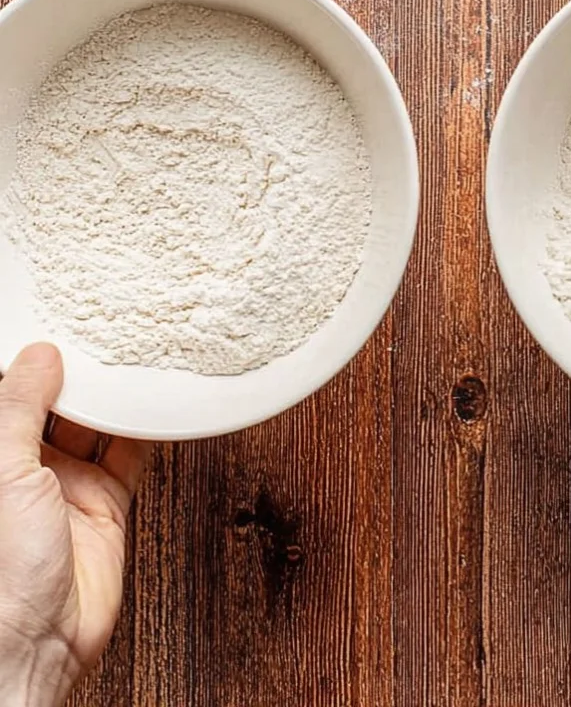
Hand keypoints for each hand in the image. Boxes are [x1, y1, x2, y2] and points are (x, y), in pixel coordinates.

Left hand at [0, 345, 147, 706]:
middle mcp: (22, 469)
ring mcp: (64, 488)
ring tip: (139, 359)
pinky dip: (151, 431)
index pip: (12, 394)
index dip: (32, 360)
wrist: (34, 640)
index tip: (57, 323)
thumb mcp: (3, 472)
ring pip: (98, 426)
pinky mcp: (104, 507)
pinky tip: (162, 405)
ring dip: (119, 399)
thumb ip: (20, 409)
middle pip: (58, 406)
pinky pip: (132, 458)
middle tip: (106, 330)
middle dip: (81, 374)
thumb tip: (38, 356)